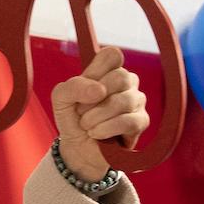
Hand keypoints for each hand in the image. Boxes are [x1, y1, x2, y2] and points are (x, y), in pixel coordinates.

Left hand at [52, 46, 146, 180]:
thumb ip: (72, 86)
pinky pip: (129, 121)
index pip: (113, 55)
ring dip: (97, 116)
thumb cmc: (72, 118)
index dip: (96, 71)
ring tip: (87, 126)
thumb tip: (99, 90)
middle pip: (120, 77)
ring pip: (124, 101)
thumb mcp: (61, 98)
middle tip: (81, 111)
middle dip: (93, 99)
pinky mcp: (142, 121)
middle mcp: (127, 82)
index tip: (85, 88)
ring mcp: (137, 100)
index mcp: (108, 70)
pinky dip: (107, 128)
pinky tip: (96, 134)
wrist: (78, 148)